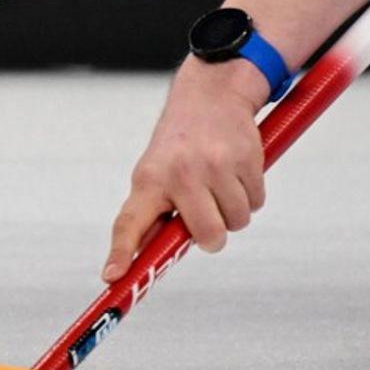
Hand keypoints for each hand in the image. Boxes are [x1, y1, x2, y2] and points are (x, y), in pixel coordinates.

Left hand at [102, 57, 268, 281]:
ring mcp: (215, 166)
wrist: (211, 93)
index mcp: (150, 180)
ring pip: (238, 221)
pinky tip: (236, 170)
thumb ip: (157, 212)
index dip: (121, 252)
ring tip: (220, 182)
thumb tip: (151, 256)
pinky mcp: (246, 159)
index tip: (113, 276)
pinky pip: (256, 202)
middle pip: (210, 237)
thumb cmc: (180, 142)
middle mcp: (180, 174)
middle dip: (214, 234)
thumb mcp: (156, 171)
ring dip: (234, 211)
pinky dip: (250, 194)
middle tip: (208, 212)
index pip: (129, 222)